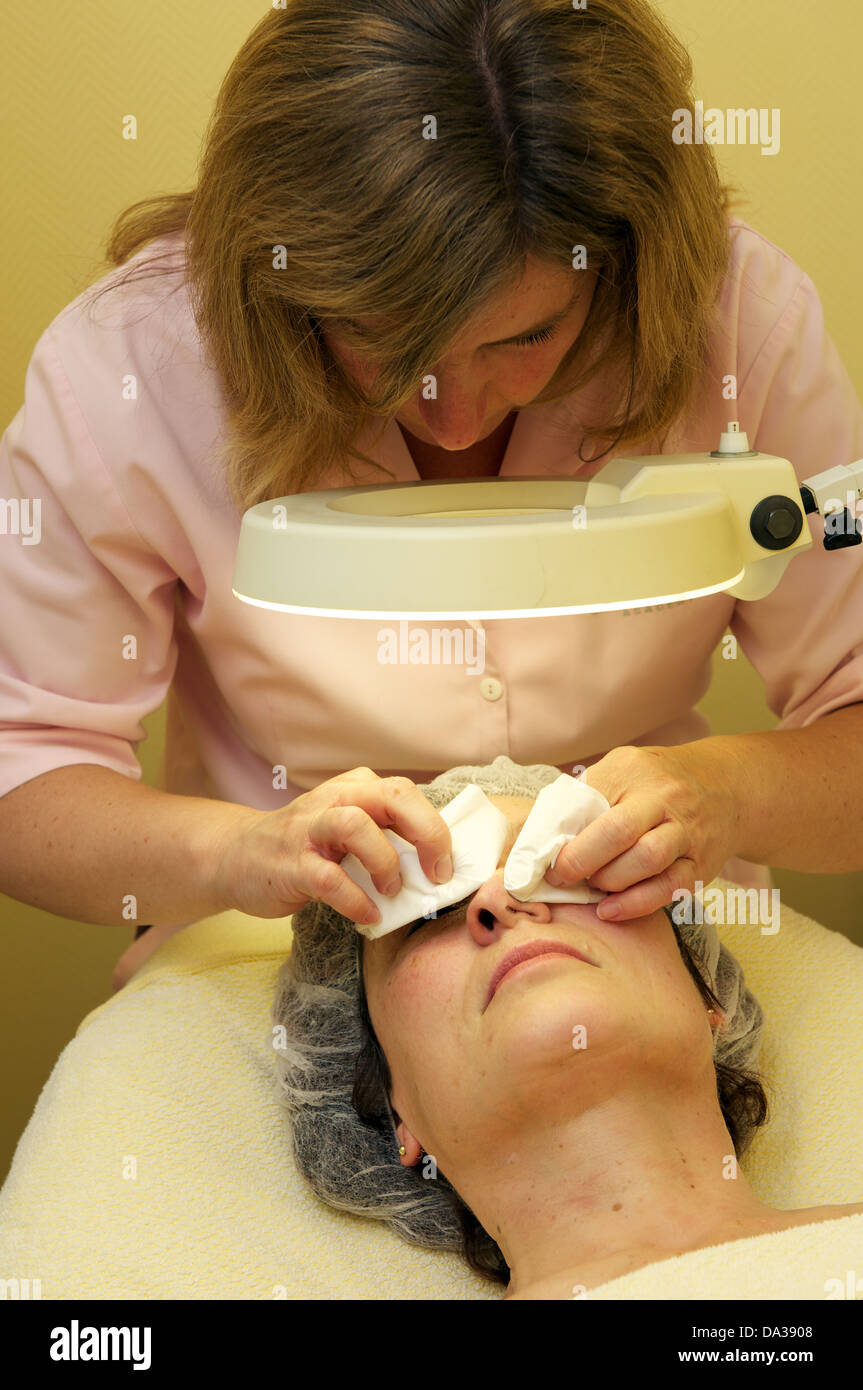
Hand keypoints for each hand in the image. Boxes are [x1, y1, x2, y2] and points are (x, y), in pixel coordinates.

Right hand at [212, 767, 452, 924]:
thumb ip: (383, 834)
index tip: (447, 865)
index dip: (436, 828)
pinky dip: (356, 900)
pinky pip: (329, 879)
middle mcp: (334, 800)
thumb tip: (436, 863)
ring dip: (385, 861)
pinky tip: (368, 915)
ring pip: (356, 825)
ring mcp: (308, 830)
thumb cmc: (304, 847)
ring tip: (391, 890)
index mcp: (354, 789)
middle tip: (436, 873)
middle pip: (393, 796)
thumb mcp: (345, 827)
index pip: (407, 794)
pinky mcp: (290, 864)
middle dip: (426, 833)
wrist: (234, 857)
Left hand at [545, 743, 741, 920]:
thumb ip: (585, 798)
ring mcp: (687, 830)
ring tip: (593, 887)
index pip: (588, 800)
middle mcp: (664, 797)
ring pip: (647, 859)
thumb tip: (541, 838)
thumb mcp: (620, 772)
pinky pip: (670, 888)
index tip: (542, 857)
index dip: (560, 834)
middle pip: (618, 831)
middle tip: (561, 877)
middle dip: (582, 860)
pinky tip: (610, 910)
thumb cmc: (655, 784)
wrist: (724, 787)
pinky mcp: (702, 863)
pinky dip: (636, 904)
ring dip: (610, 880)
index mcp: (632, 770)